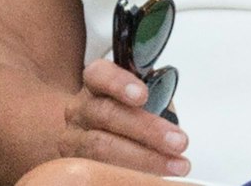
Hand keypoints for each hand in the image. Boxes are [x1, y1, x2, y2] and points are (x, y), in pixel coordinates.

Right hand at [58, 59, 190, 177]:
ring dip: (144, 159)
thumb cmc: (131, 113)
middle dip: (147, 129)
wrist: (99, 136)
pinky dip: (129, 175)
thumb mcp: (144, 100)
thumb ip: (157, 102)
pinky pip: (98, 170)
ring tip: (175, 165)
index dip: (119, 83)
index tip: (143, 96)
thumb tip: (177, 127)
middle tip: (179, 142)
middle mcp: (79, 109)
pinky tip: (152, 178)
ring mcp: (72, 139)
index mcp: (96, 84)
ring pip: (101, 148)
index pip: (99, 75)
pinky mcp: (74, 163)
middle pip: (106, 114)